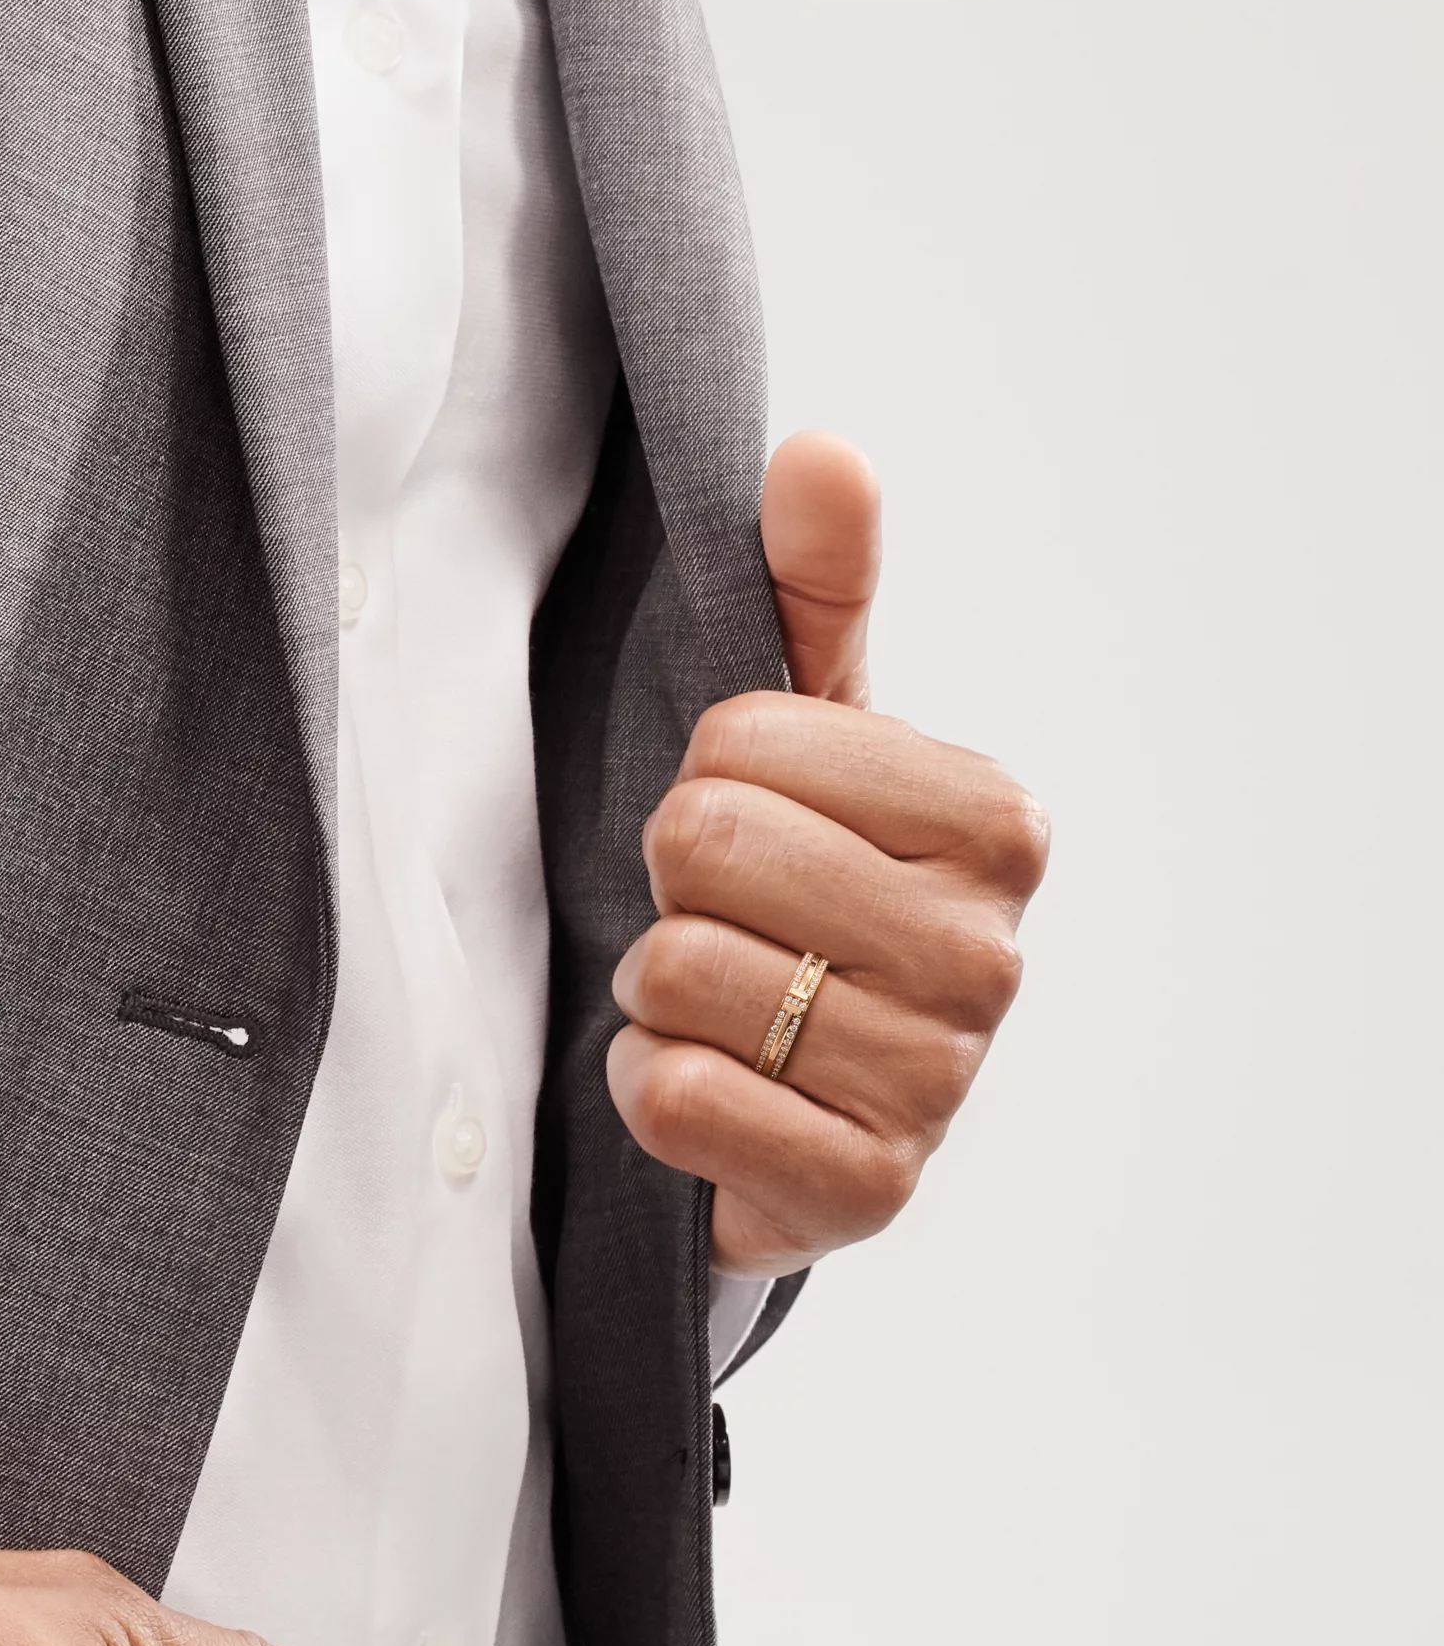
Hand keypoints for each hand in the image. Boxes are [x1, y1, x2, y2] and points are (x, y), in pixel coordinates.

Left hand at [609, 432, 1049, 1276]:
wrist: (800, 1092)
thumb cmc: (799, 895)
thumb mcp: (810, 739)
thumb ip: (813, 595)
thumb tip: (820, 453)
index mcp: (995, 820)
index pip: (738, 744)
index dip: (701, 785)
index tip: (749, 834)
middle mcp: (989, 954)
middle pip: (706, 848)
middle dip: (672, 888)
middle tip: (723, 923)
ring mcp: (939, 1084)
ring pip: (681, 977)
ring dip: (656, 992)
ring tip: (720, 1006)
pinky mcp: (867, 1193)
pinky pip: (679, 1100)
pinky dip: (650, 1088)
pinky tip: (710, 1086)